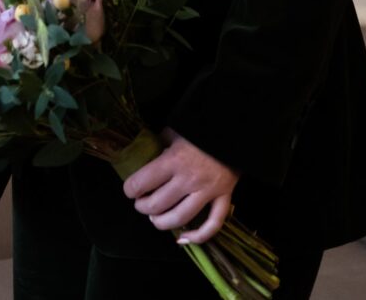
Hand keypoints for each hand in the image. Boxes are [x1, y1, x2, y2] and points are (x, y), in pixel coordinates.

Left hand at [121, 125, 240, 244]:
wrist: (235, 129)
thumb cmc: (203, 127)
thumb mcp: (177, 129)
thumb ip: (163, 141)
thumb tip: (151, 151)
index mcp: (174, 159)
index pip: (142, 182)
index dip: (130, 189)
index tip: (130, 189)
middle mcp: (188, 179)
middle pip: (157, 204)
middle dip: (143, 207)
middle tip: (140, 204)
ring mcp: (207, 191)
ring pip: (179, 218)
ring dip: (162, 223)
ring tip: (155, 219)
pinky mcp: (224, 197)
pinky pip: (213, 224)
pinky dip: (198, 236)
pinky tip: (184, 238)